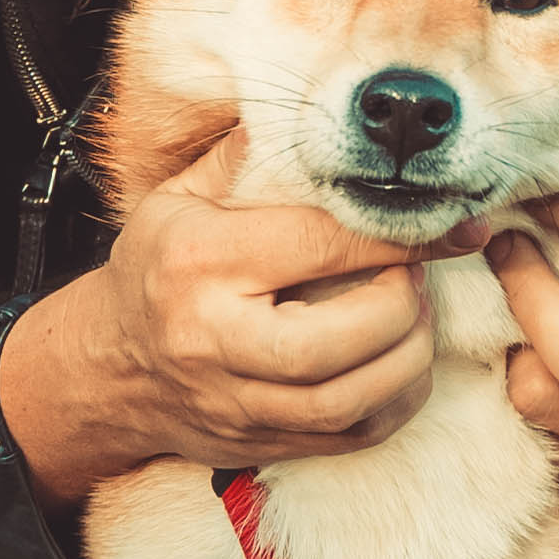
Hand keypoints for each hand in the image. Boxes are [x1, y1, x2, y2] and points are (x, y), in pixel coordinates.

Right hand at [3, 161, 443, 500]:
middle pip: (336, 341)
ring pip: (349, 401)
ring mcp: (235, 404)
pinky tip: (400, 362)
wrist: (108, 366)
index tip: (451, 224)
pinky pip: (351, 437)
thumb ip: (250, 158)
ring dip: (409, 357)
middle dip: (402, 304)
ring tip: (414, 316)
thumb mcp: (180, 197)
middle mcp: (213, 340)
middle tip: (415, 275)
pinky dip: (396, 401)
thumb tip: (324, 113)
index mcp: (199, 262)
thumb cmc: (156, 269)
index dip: (397, 235)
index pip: (319, 246)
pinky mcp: (259, 444)